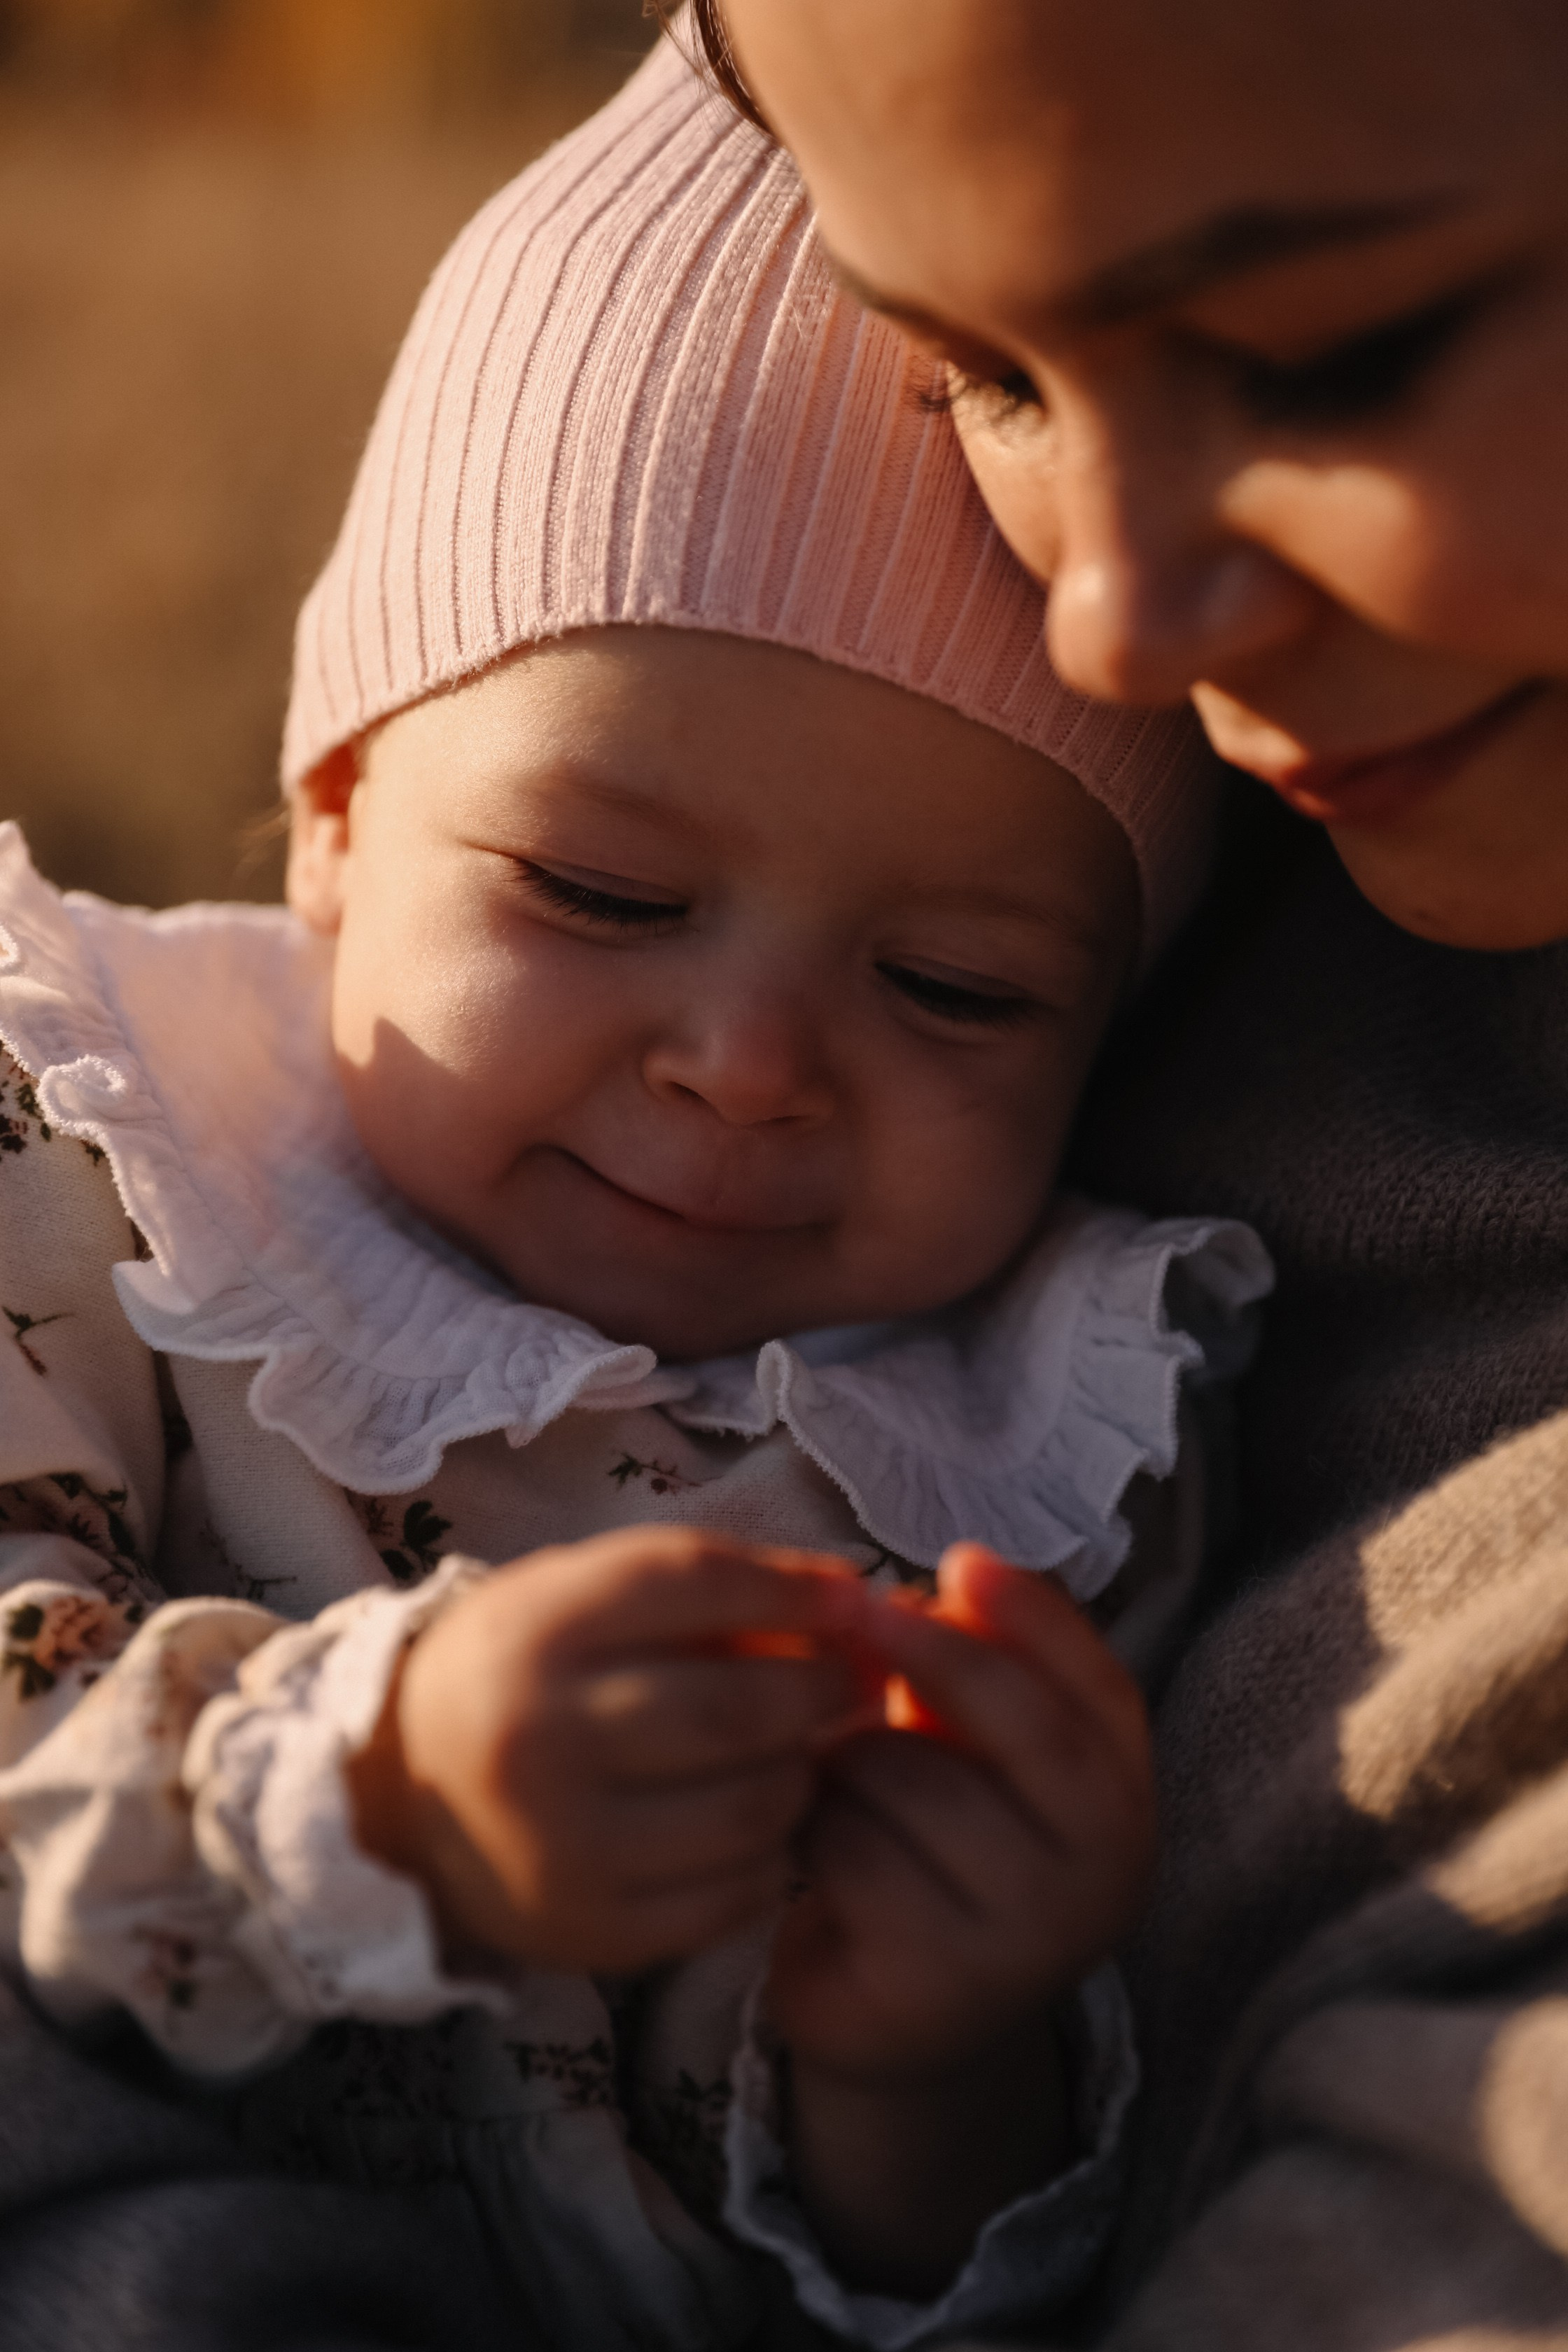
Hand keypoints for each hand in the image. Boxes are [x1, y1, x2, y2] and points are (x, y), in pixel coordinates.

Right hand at [348, 1527, 870, 1973]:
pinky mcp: (585, 1930)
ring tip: (801, 1751)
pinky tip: (762, 1820)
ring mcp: (559, 1847)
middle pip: (737, 1710)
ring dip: (804, 1773)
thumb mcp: (581, 1592)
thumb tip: (847, 1598)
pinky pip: (729, 1895)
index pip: (694, 1586)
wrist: (404, 1788)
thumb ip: (704, 1585)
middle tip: (852, 1682)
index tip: (854, 1595)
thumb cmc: (522, 1668)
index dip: (795, 1589)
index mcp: (535, 1630)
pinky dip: (772, 1853)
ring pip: (748, 1807)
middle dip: (822, 1689)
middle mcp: (538, 1739)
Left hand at [771, 1542, 1156, 2083]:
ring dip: (849, 1752)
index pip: (1102, 1688)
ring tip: (831, 1769)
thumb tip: (945, 1584)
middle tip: (861, 1610)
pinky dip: (813, 1825)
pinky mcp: (937, 1986)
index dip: (1035, 1616)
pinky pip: (855, 1853)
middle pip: (1026, 1729)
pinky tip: (805, 1839)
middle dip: (936, 1652)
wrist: (897, 2017)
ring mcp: (1027, 1939)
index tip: (963, 1558)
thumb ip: (977, 1675)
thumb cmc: (935, 1847)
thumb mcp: (975, 1753)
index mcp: (1124, 1800)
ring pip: (917, 1782)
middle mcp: (1103, 1876)